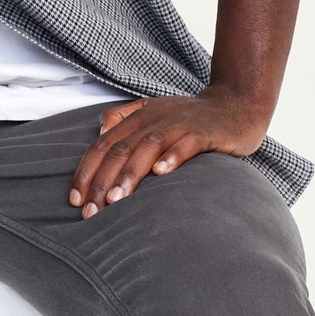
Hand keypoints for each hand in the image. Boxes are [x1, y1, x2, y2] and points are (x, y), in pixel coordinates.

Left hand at [68, 89, 270, 217]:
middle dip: (102, 181)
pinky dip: (173, 156)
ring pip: (147, 147)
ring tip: (116, 200)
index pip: (104, 145)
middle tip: (92, 212)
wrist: (238, 103)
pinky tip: (161, 173)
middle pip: (120, 149)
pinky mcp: (205, 131)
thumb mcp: (154, 111)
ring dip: (129, 174)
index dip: (87, 171)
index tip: (77, 200)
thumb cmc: (193, 117)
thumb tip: (99, 131)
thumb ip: (124, 117)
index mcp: (138, 118)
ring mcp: (179, 124)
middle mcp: (154, 119)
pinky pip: (186, 143)